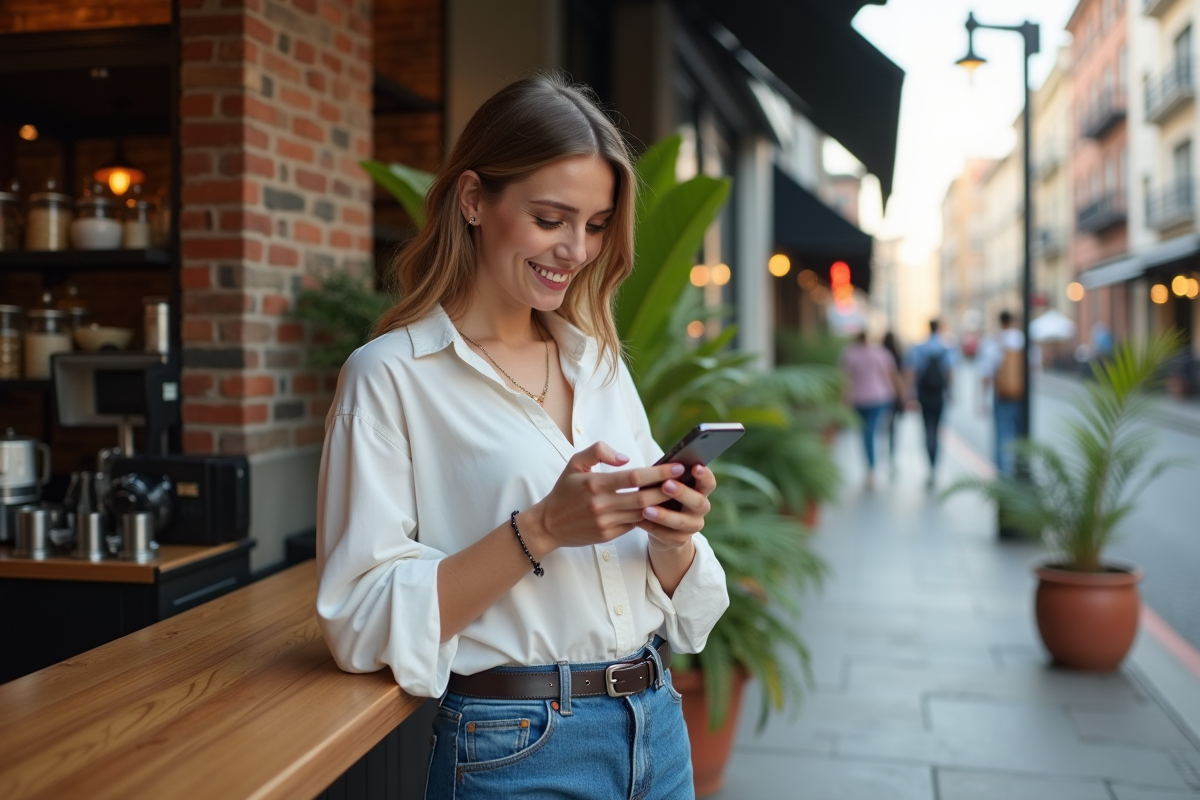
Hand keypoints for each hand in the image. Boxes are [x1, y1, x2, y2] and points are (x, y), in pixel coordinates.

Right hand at [521, 442, 682, 555]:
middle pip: (643, 498)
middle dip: (668, 489)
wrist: (548, 524)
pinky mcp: (608, 536)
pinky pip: (634, 525)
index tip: (677, 466)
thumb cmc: (565, 490)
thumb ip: (598, 451)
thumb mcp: (575, 463)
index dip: (658, 472)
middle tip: (687, 481)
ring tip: (679, 494)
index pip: (633, 477)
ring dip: (663, 505)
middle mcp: (601, 505)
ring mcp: (605, 523)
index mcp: (594, 484)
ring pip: (642, 513)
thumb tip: (625, 458)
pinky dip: (649, 517)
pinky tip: (663, 509)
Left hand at [640, 464, 714, 551]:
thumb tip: (657, 467)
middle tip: (666, 485)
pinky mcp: (680, 540)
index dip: (704, 475)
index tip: (695, 467)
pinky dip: (653, 528)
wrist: (661, 527)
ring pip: (682, 522)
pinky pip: (668, 535)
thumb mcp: (665, 485)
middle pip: (698, 502)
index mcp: (700, 491)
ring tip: (646, 509)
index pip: (709, 483)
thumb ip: (666, 478)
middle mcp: (701, 508)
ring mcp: (693, 526)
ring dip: (664, 515)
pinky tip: (640, 522)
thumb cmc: (662, 496)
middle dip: (682, 493)